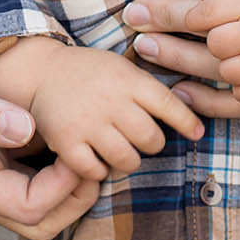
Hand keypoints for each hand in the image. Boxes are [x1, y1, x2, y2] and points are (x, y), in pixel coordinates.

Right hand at [0, 45, 99, 239]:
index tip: (76, 148)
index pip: (31, 209)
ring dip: (65, 184)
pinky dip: (49, 164)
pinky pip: (23, 175)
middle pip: (38, 221)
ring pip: (33, 202)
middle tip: (91, 156)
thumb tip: (26, 129)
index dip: (64, 186)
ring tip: (79, 144)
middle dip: (74, 197)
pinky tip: (57, 132)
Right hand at [26, 44, 202, 180]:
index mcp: (127, 79)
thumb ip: (149, 90)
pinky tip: (98, 159)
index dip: (187, 122)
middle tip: (143, 140)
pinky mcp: (66, 141)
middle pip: (150, 138)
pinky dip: (100, 170)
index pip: (168, 104)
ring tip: (123, 151)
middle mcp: (109, 101)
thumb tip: (191, 118)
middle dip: (152, 144)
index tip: (197, 133)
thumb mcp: (122, 68)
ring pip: (127, 159)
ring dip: (130, 160)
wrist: (42, 72)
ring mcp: (87, 123)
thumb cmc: (91, 73)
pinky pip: (95, 171)